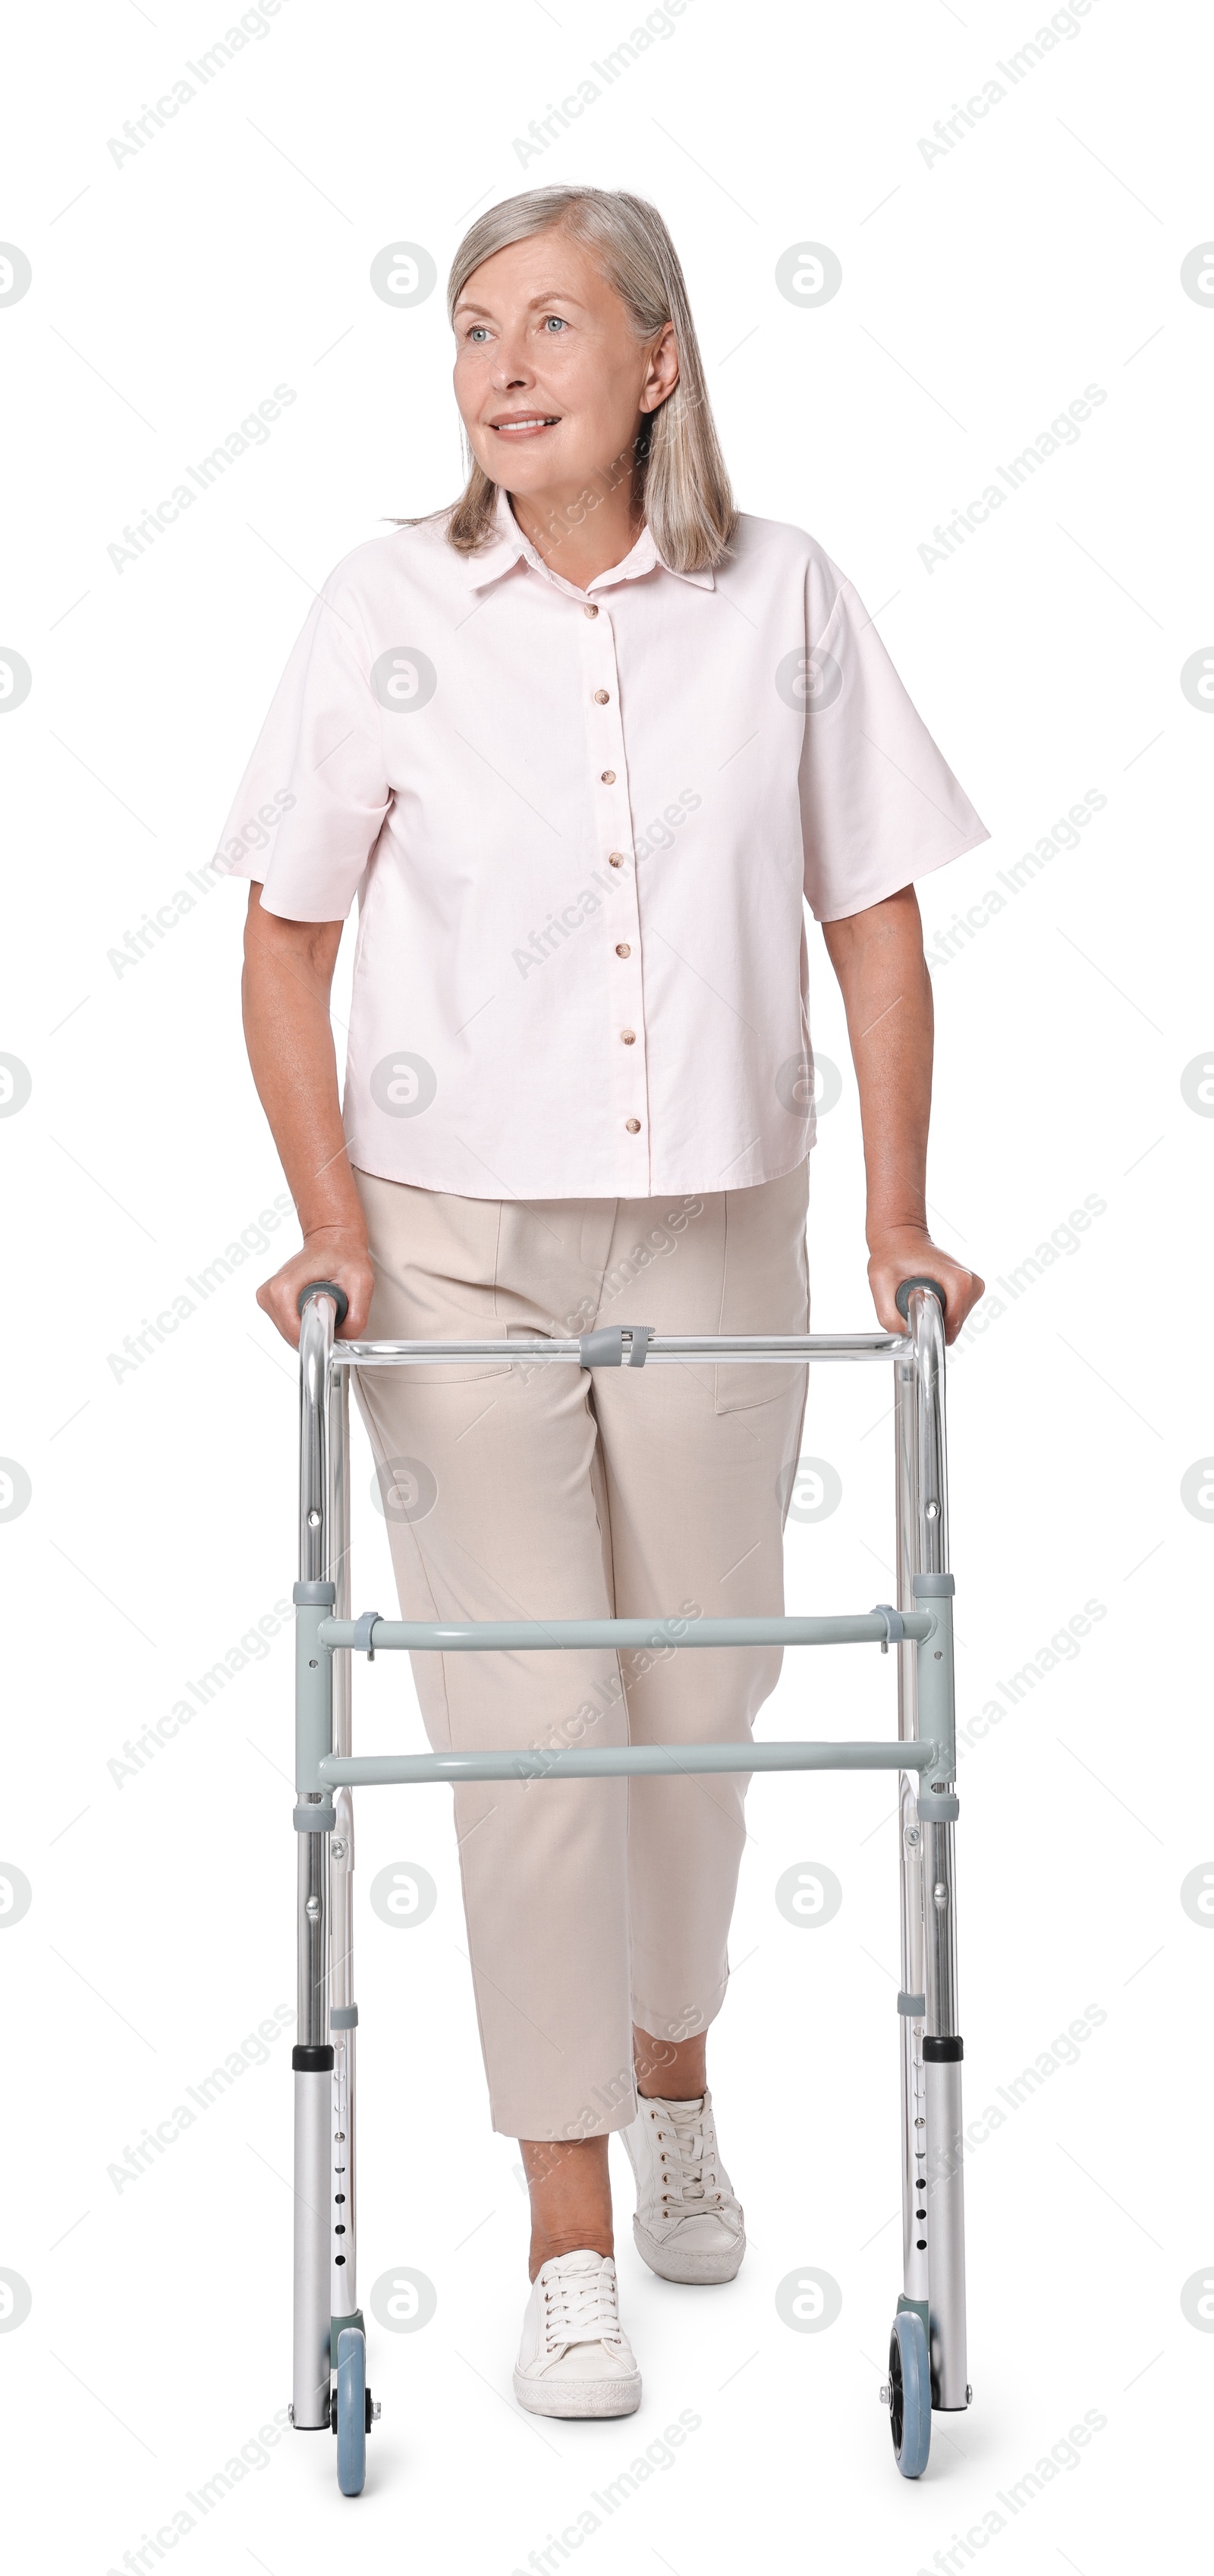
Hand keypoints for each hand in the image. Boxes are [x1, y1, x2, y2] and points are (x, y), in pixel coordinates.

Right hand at [255, 1224, 375, 1348]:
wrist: (332, 1238)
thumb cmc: (343, 1253)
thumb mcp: (361, 1283)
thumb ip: (356, 1317)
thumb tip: (344, 1340)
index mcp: (283, 1288)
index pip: (297, 1335)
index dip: (321, 1337)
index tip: (335, 1324)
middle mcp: (269, 1293)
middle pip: (293, 1337)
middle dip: (318, 1331)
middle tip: (334, 1309)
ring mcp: (267, 1298)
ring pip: (291, 1334)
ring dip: (312, 1326)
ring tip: (325, 1303)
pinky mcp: (271, 1301)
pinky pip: (290, 1326)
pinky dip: (306, 1322)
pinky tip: (316, 1304)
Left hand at [867, 1226, 983, 1347]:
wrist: (901, 1236)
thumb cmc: (892, 1254)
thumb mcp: (881, 1283)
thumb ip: (890, 1316)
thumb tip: (905, 1340)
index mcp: (958, 1281)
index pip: (950, 1326)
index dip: (928, 1329)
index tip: (912, 1316)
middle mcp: (971, 1283)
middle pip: (952, 1325)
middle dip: (930, 1320)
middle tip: (912, 1301)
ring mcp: (973, 1286)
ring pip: (954, 1321)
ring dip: (934, 1314)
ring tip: (919, 1295)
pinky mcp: (970, 1289)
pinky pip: (954, 1314)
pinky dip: (939, 1309)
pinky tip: (928, 1294)